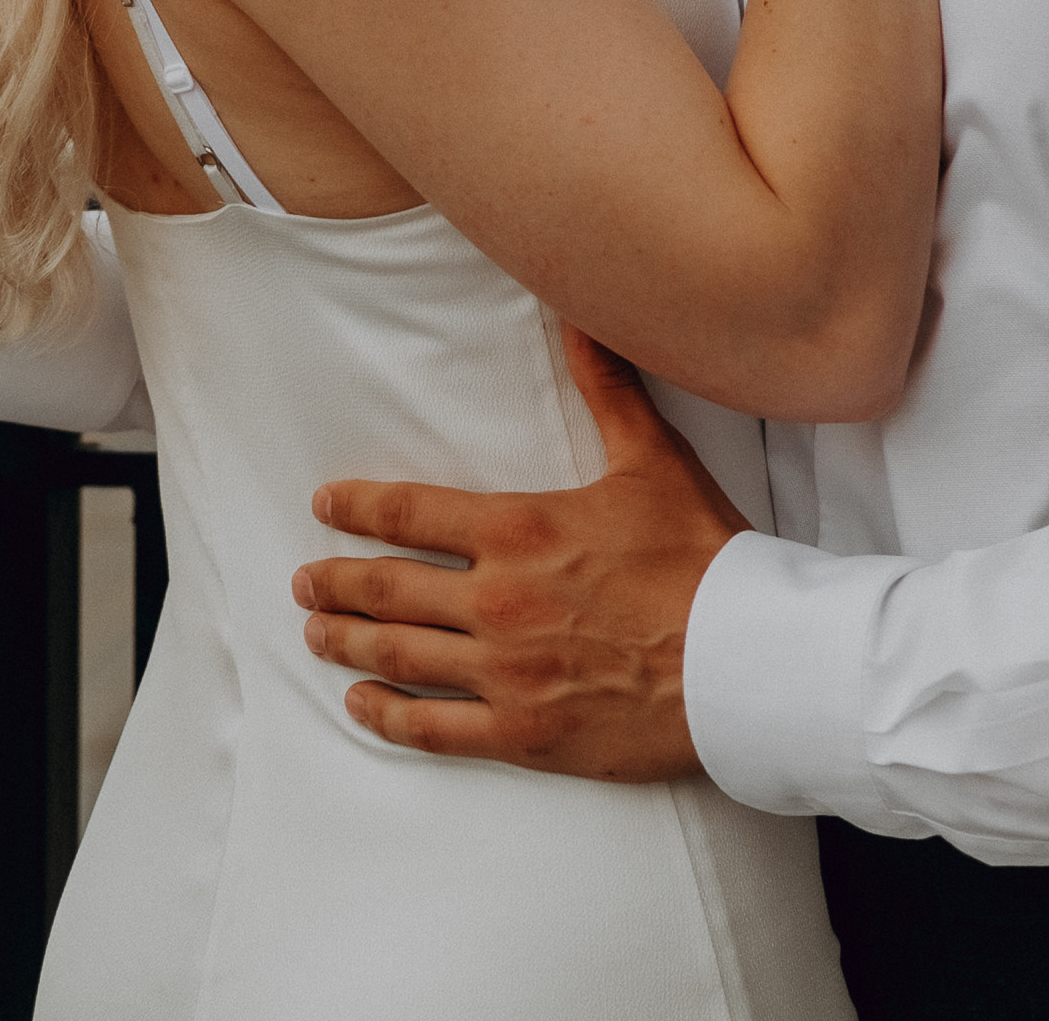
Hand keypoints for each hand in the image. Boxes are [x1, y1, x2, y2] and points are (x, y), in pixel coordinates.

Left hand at [293, 329, 742, 779]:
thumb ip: (606, 387)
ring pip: (399, 656)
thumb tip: (582, 314)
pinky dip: (387, 715)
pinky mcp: (524, 735)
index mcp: (520, 530)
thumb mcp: (653, 460)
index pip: (412, 512)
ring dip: (348, 643)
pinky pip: (434, 728)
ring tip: (318, 634)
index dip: (359, 508)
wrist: (744, 662)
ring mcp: (505, 674)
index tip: (324, 506)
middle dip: (337, 582)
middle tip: (305, 581)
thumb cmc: (702, 558)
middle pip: (388, 589)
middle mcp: (498, 601)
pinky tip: (363, 704)